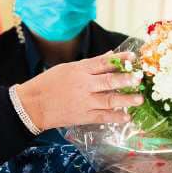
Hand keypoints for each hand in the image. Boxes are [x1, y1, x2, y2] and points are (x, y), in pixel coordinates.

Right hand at [14, 53, 141, 130]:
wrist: (32, 106)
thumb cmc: (48, 84)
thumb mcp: (67, 68)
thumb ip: (90, 64)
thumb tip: (110, 55)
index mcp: (79, 70)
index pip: (103, 62)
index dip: (120, 59)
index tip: (134, 56)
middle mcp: (83, 85)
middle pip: (108, 81)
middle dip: (126, 79)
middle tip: (139, 78)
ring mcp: (84, 102)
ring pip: (109, 100)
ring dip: (126, 100)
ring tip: (139, 99)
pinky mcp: (83, 116)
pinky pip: (103, 116)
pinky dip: (115, 117)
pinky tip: (126, 117)